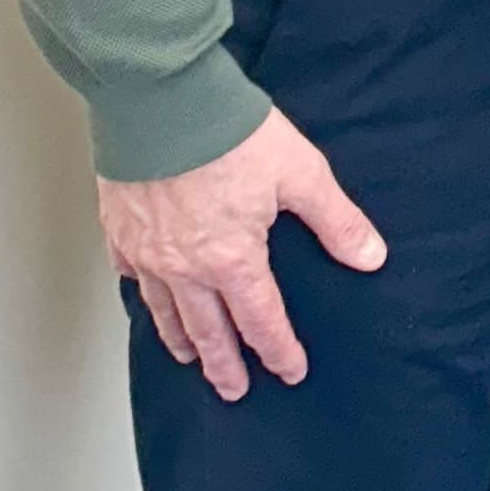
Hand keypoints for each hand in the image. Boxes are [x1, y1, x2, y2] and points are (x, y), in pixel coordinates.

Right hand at [100, 106, 387, 400]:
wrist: (161, 99)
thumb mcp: (301, 174)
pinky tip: (145, 296)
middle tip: (234, 391)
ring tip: (190, 359)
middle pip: (208, 331)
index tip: (290, 372)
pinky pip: (128, 274)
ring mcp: (146, 251)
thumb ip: (336, 221)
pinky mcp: (118, 228)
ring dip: (180, 340)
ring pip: (164, 311)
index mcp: (232, 260)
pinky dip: (140, 292)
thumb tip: (371, 256)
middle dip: (225, 364)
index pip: (261, 321)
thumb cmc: (231, 132)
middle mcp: (185, 267)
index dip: (278, 350)